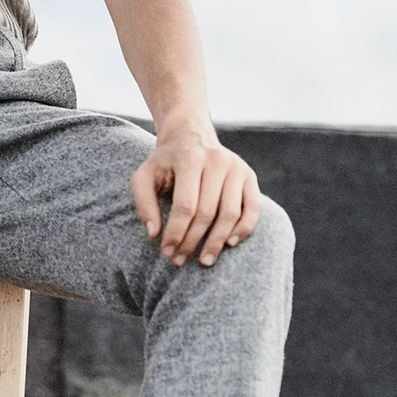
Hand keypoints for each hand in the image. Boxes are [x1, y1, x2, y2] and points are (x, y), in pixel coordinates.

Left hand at [131, 129, 261, 266]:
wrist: (190, 136)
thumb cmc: (164, 163)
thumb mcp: (144, 175)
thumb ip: (144, 203)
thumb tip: (154, 234)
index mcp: (189, 158)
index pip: (185, 205)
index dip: (176, 233)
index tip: (166, 251)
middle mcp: (217, 161)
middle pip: (207, 212)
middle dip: (192, 241)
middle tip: (180, 260)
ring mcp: (236, 168)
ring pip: (230, 213)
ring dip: (217, 241)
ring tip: (204, 260)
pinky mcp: (250, 176)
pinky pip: (252, 208)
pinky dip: (243, 228)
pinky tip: (229, 244)